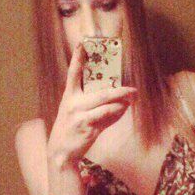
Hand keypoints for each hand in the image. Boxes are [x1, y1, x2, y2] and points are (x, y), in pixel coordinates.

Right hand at [46, 41, 136, 167]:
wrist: (61, 151)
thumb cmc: (71, 129)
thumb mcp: (76, 112)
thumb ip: (93, 103)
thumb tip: (115, 98)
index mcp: (69, 96)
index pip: (73, 73)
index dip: (77, 58)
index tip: (82, 44)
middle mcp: (73, 104)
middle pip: (101, 93)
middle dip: (120, 91)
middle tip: (133, 89)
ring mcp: (80, 117)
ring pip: (106, 106)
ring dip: (121, 103)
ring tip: (131, 99)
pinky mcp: (87, 128)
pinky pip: (107, 119)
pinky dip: (117, 115)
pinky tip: (123, 111)